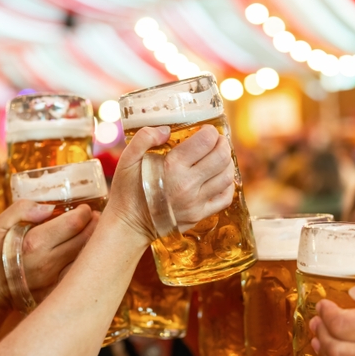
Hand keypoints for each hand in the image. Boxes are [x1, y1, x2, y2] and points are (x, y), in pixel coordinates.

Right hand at [0, 200, 96, 310]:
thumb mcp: (0, 225)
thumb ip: (22, 210)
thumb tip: (48, 208)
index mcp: (35, 242)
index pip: (74, 223)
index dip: (85, 213)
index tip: (85, 209)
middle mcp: (48, 262)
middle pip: (86, 240)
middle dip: (95, 225)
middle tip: (95, 218)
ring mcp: (55, 280)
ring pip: (87, 258)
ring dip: (95, 243)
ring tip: (93, 233)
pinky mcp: (58, 291)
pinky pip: (80, 274)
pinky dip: (86, 262)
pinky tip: (86, 254)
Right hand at [106, 125, 235, 241]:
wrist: (128, 225)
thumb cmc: (127, 191)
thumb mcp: (127, 159)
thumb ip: (144, 138)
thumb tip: (167, 130)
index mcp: (172, 167)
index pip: (206, 141)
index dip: (209, 131)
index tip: (205, 130)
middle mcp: (188, 184)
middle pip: (221, 156)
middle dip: (222, 143)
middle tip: (215, 141)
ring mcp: (196, 202)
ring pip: (227, 176)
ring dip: (226, 162)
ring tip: (217, 157)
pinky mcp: (199, 215)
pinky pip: (225, 198)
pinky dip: (227, 185)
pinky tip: (218, 177)